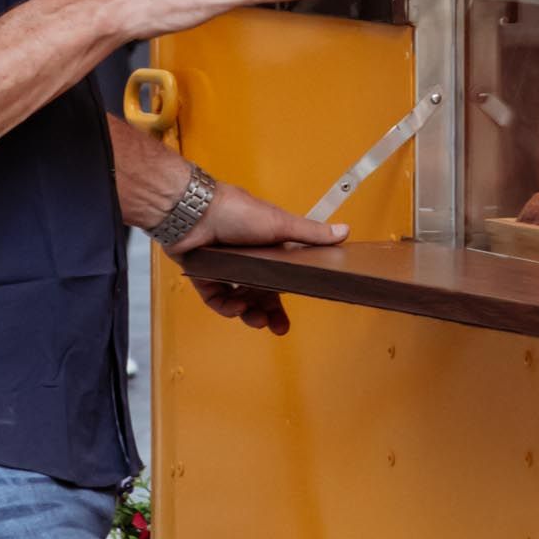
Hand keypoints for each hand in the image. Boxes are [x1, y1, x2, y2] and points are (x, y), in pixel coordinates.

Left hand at [178, 177, 346, 330]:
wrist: (194, 211)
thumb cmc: (236, 210)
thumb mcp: (280, 223)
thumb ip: (311, 233)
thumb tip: (344, 231)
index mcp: (267, 247)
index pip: (280, 278)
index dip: (286, 297)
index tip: (292, 313)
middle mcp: (246, 259)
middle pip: (260, 294)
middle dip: (269, 313)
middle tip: (278, 328)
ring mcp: (223, 268)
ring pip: (238, 300)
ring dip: (249, 313)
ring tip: (256, 319)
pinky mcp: (203, 275)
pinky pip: (216, 299)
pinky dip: (226, 306)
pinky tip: (236, 306)